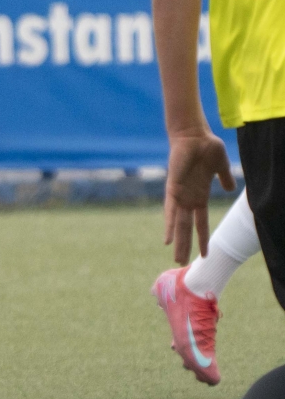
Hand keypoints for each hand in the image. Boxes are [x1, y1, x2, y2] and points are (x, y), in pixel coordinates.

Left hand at [164, 131, 235, 263]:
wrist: (194, 135)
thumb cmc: (207, 147)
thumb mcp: (221, 167)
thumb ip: (224, 178)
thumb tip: (231, 188)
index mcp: (199, 196)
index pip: (200, 223)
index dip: (202, 238)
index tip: (205, 253)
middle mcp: (188, 199)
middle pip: (186, 228)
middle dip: (185, 246)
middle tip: (181, 263)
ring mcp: (180, 195)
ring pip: (178, 225)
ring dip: (178, 242)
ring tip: (176, 258)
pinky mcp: (173, 188)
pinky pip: (169, 210)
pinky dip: (168, 225)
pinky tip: (166, 239)